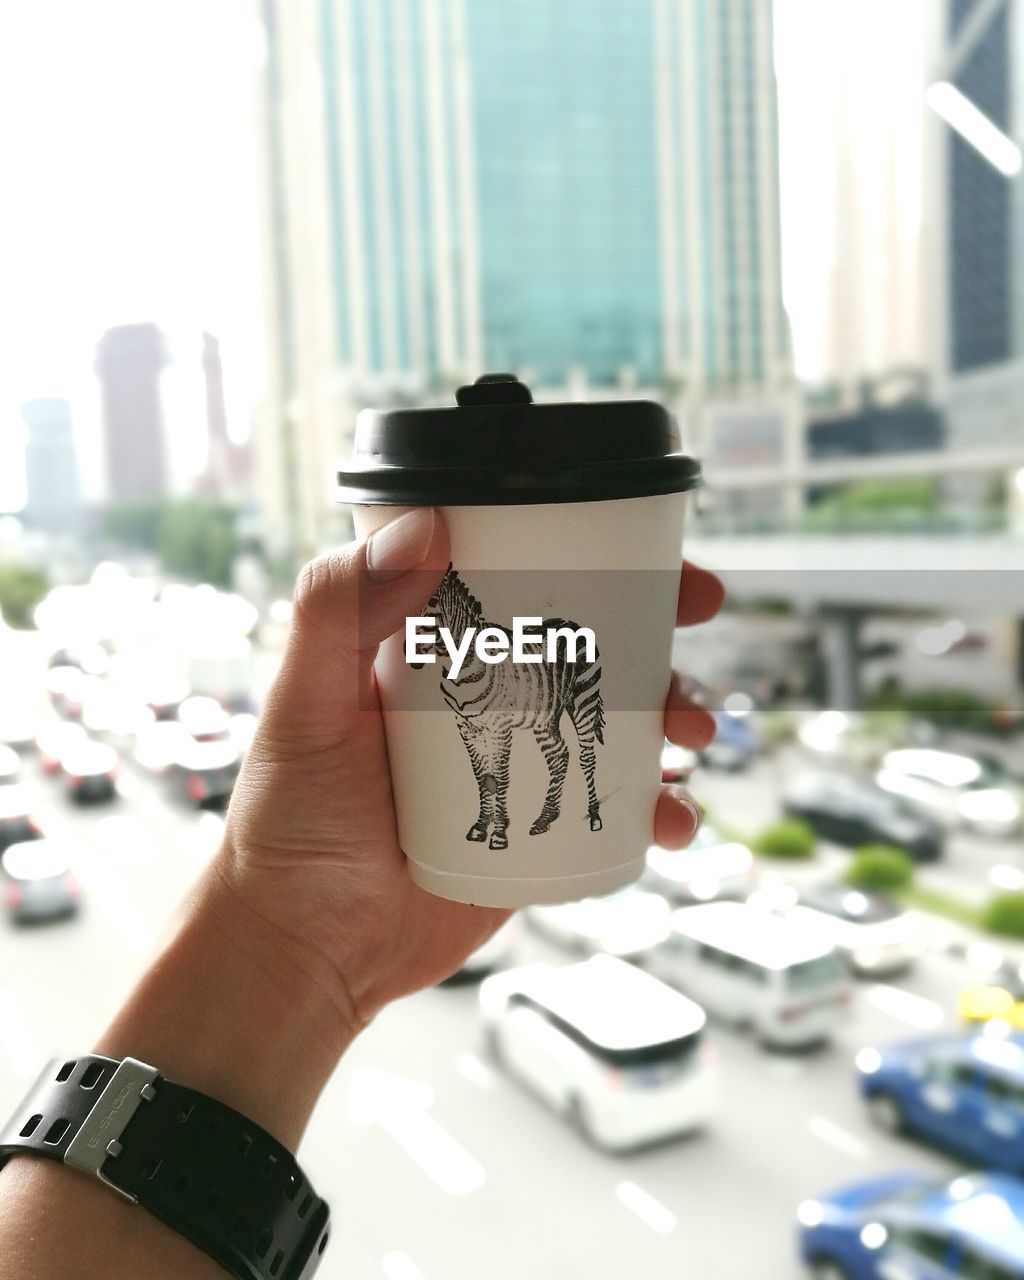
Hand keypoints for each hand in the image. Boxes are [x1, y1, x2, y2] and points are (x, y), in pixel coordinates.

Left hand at [221, 508, 723, 1051]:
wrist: (305, 949)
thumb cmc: (286, 822)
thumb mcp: (303, 705)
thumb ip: (339, 611)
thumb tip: (425, 526)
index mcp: (437, 653)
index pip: (523, 581)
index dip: (595, 557)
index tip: (653, 550)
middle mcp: (486, 699)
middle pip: (591, 645)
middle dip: (658, 628)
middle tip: (698, 618)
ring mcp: (518, 766)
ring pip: (619, 723)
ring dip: (673, 714)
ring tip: (690, 733)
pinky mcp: (539, 835)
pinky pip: (614, 810)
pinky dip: (660, 807)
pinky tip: (671, 817)